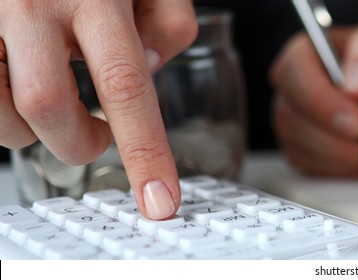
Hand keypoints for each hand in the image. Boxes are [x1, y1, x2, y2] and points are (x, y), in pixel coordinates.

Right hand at [0, 0, 196, 218]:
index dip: (145, 152)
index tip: (160, 202)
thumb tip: (150, 65)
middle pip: (45, 108)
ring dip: (27, 128)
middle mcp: (27, 4)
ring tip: (48, 97)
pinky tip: (14, 77)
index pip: (125, 86)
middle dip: (76, 143)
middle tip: (94, 137)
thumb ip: (167, 16)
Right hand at [271, 10, 357, 176]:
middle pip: (290, 115)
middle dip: (336, 140)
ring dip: (351, 159)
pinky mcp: (315, 152)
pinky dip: (353, 172)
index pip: (293, 70)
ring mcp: (307, 120)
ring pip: (301, 148)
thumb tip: (353, 83)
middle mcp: (306, 83)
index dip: (318, 100)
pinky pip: (315, 171)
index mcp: (320, 48)